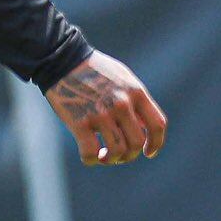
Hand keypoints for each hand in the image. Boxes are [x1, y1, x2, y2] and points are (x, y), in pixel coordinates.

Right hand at [44, 52, 166, 165]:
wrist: (62, 60)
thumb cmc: (94, 70)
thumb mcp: (123, 78)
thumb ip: (136, 101)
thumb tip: (145, 127)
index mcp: (135, 92)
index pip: (158, 125)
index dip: (156, 143)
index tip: (148, 152)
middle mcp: (122, 103)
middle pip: (137, 143)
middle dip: (129, 155)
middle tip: (119, 156)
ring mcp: (101, 114)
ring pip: (117, 151)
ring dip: (111, 160)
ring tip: (104, 156)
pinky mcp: (80, 122)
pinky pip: (90, 153)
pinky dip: (91, 160)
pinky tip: (90, 156)